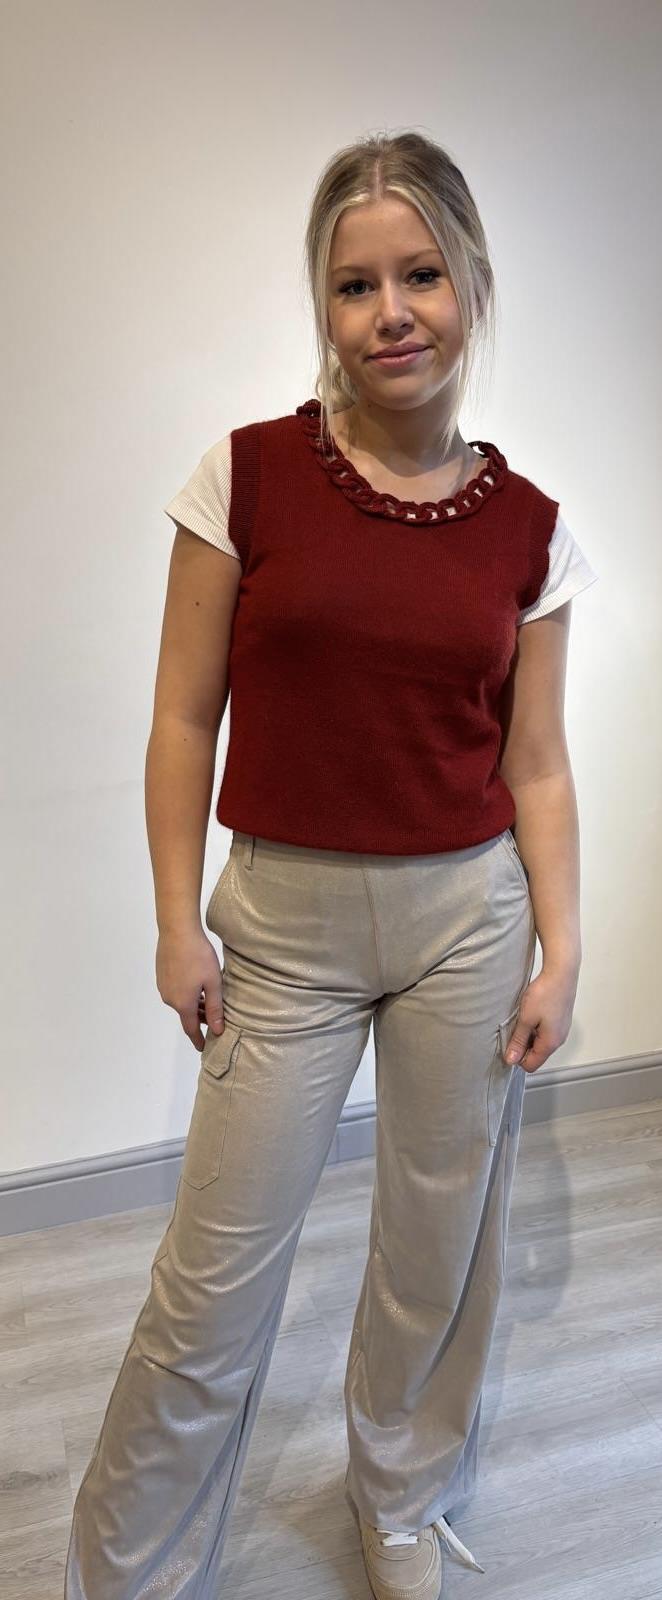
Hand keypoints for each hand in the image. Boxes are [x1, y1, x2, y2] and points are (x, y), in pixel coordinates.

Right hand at [155, 926, 225, 1051]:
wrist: (177, 931)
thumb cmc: (198, 956)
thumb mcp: (213, 983)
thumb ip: (215, 1008)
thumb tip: (218, 1030)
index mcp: (183, 1004)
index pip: (190, 1029)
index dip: (198, 1040)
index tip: (203, 1047)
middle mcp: (170, 998)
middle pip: (186, 1015)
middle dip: (199, 1019)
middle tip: (214, 1017)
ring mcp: (163, 987)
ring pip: (181, 1002)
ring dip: (194, 1005)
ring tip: (208, 999)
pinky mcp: (161, 975)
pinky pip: (175, 991)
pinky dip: (187, 994)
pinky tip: (196, 983)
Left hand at [503, 963, 578, 1073]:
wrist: (561, 973)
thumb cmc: (545, 993)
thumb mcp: (526, 1019)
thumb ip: (518, 1041)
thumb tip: (511, 1060)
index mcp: (550, 1043)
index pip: (531, 1065)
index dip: (517, 1057)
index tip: (509, 1042)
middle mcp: (559, 1040)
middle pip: (536, 1054)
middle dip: (523, 1046)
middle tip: (515, 1028)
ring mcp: (562, 1030)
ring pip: (541, 1042)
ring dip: (529, 1035)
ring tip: (524, 1018)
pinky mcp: (561, 1020)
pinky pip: (546, 1032)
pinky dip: (536, 1027)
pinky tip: (532, 1013)